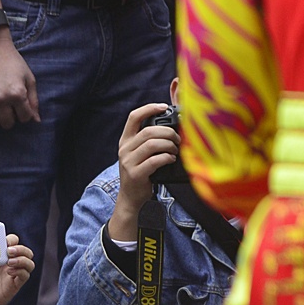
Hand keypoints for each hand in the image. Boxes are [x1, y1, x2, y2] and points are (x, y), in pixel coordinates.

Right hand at [0, 36, 37, 126]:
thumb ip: (34, 100)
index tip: (24, 110)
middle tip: (12, 111)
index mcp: (18, 93)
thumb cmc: (14, 62)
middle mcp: (2, 98)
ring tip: (1, 111)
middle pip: (8, 123)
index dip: (26, 115)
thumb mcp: (29, 78)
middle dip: (12, 119)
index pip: (25, 117)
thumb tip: (36, 119)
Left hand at [0, 235, 32, 304]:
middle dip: (19, 249)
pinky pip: (25, 275)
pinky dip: (20, 271)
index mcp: (1, 255)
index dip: (11, 240)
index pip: (14, 242)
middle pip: (25, 251)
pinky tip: (9, 272)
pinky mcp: (15, 284)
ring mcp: (13, 273)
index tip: (5, 242)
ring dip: (22, 259)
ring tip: (9, 262)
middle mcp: (9, 263)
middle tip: (9, 251)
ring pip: (29, 262)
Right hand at [108, 103, 179, 241]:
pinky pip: (155, 160)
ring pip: (152, 144)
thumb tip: (174, 125)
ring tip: (175, 149)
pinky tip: (171, 159)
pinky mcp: (135, 174)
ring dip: (169, 145)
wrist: (131, 197)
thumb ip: (151, 139)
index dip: (149, 108)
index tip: (164, 107)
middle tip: (178, 139)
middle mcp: (125, 149)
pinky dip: (167, 157)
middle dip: (168, 132)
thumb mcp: (141, 153)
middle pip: (149, 131)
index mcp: (126, 141)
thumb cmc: (142, 171)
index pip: (133, 117)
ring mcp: (128, 162)